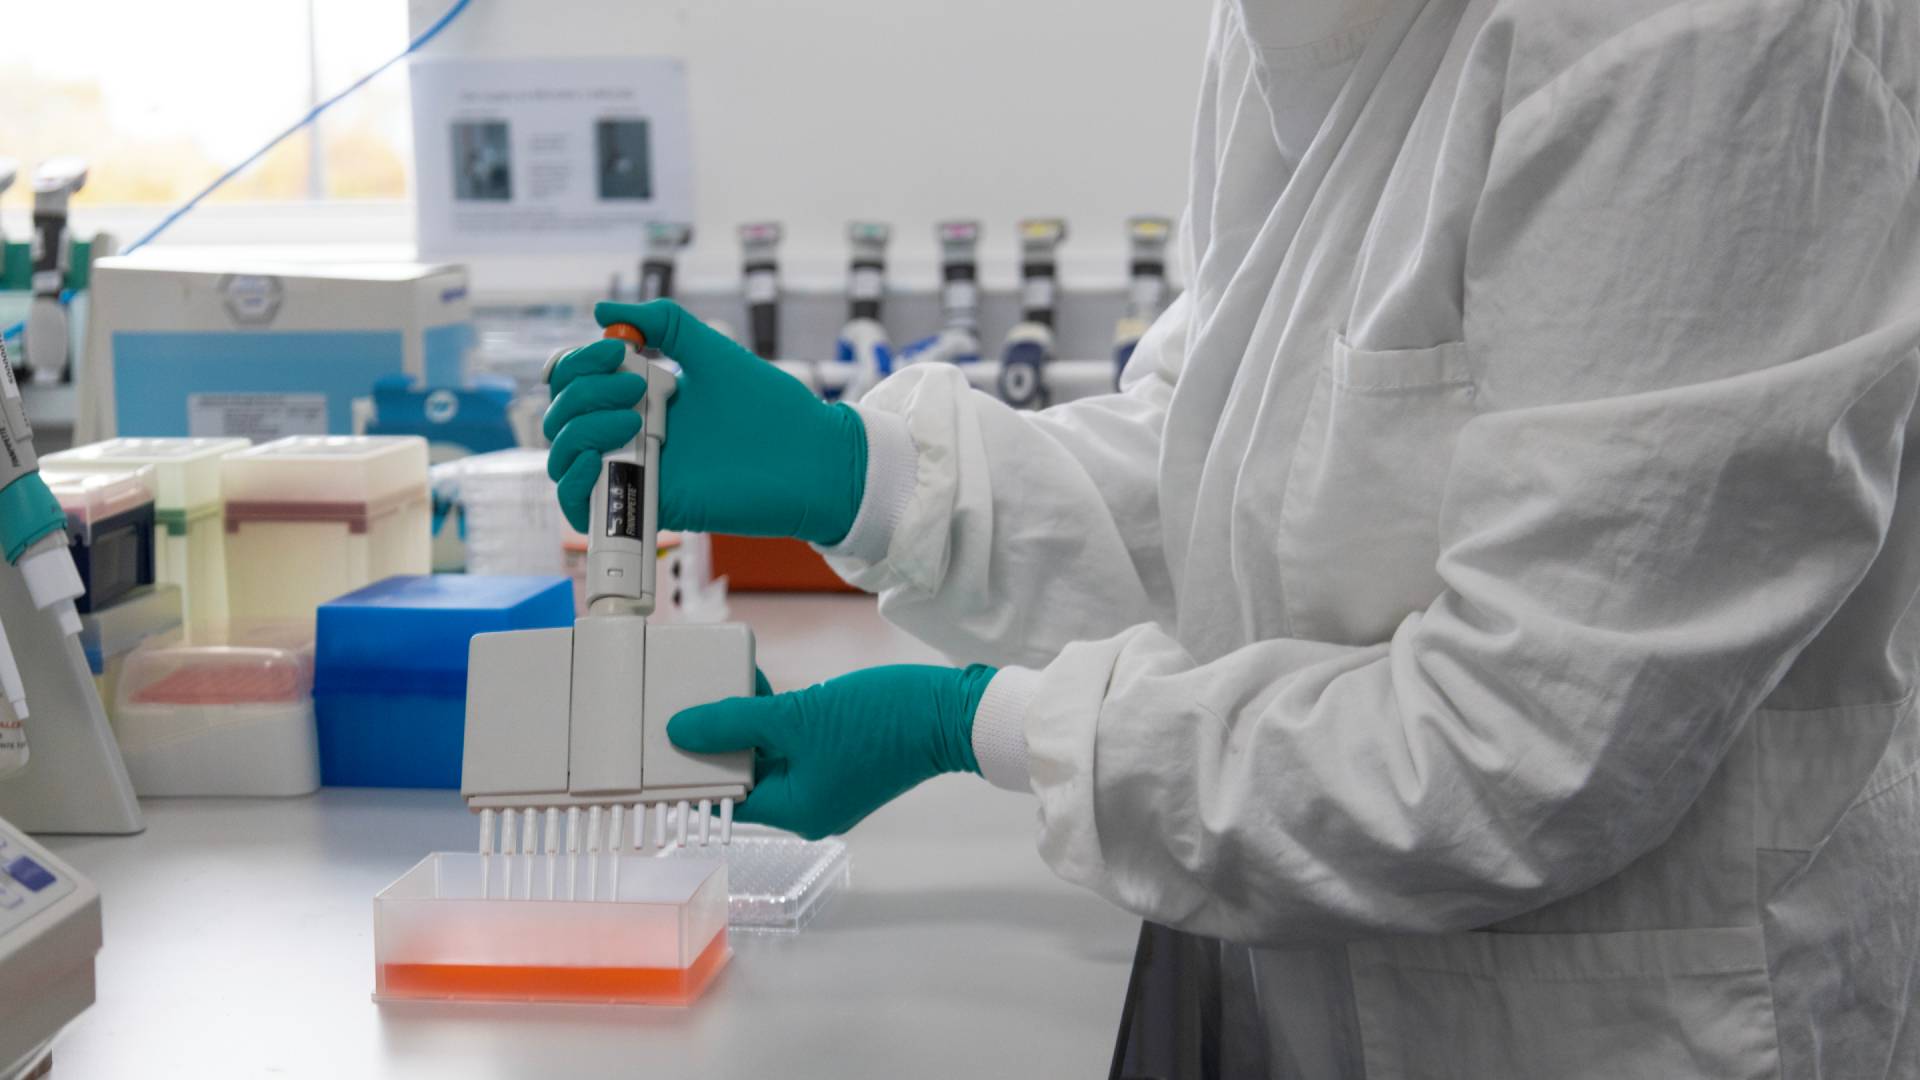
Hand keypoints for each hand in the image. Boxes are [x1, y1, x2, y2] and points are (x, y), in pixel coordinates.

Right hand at [543, 300, 867, 542]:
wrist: (812, 459)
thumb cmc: (771, 408)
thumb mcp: (712, 351)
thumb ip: (664, 323)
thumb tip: (603, 309)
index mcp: (641, 395)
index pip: (575, 380)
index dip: (577, 363)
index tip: (617, 349)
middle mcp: (631, 432)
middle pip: (561, 414)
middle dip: (582, 390)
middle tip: (636, 387)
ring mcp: (637, 469)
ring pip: (561, 455)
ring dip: (578, 429)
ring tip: (633, 419)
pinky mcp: (649, 505)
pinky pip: (582, 504)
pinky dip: (572, 480)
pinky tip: (597, 457)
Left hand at [668, 664, 996, 839]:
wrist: (949, 713)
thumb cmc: (880, 721)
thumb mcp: (797, 716)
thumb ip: (735, 722)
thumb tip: (681, 730)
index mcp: (796, 811)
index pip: (727, 798)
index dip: (694, 768)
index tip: (668, 738)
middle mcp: (810, 807)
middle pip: (746, 776)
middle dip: (720, 738)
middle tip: (692, 700)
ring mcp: (828, 785)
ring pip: (770, 757)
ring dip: (749, 724)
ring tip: (729, 684)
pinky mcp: (843, 762)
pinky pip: (795, 746)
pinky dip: (777, 722)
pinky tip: (765, 689)